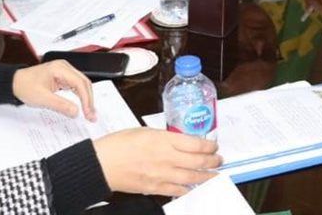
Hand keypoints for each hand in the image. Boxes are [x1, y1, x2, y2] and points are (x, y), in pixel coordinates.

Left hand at [12, 60, 94, 119]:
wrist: (14, 83)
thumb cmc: (24, 86)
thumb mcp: (42, 98)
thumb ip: (60, 105)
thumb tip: (76, 111)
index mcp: (60, 68)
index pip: (80, 83)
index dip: (86, 99)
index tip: (88, 113)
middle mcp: (64, 67)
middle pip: (84, 83)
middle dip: (89, 100)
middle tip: (91, 115)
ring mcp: (64, 72)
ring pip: (82, 85)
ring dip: (86, 99)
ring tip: (89, 113)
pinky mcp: (62, 77)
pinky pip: (76, 87)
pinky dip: (80, 97)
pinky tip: (82, 106)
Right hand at [92, 128, 220, 197]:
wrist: (102, 163)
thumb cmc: (119, 144)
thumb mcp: (144, 131)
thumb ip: (164, 137)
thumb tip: (177, 141)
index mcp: (164, 140)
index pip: (196, 144)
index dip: (209, 146)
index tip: (214, 146)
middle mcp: (167, 157)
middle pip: (198, 161)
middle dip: (213, 161)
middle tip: (219, 160)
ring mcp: (162, 174)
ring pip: (192, 177)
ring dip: (206, 176)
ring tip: (214, 175)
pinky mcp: (155, 188)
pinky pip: (177, 191)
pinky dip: (188, 189)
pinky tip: (194, 187)